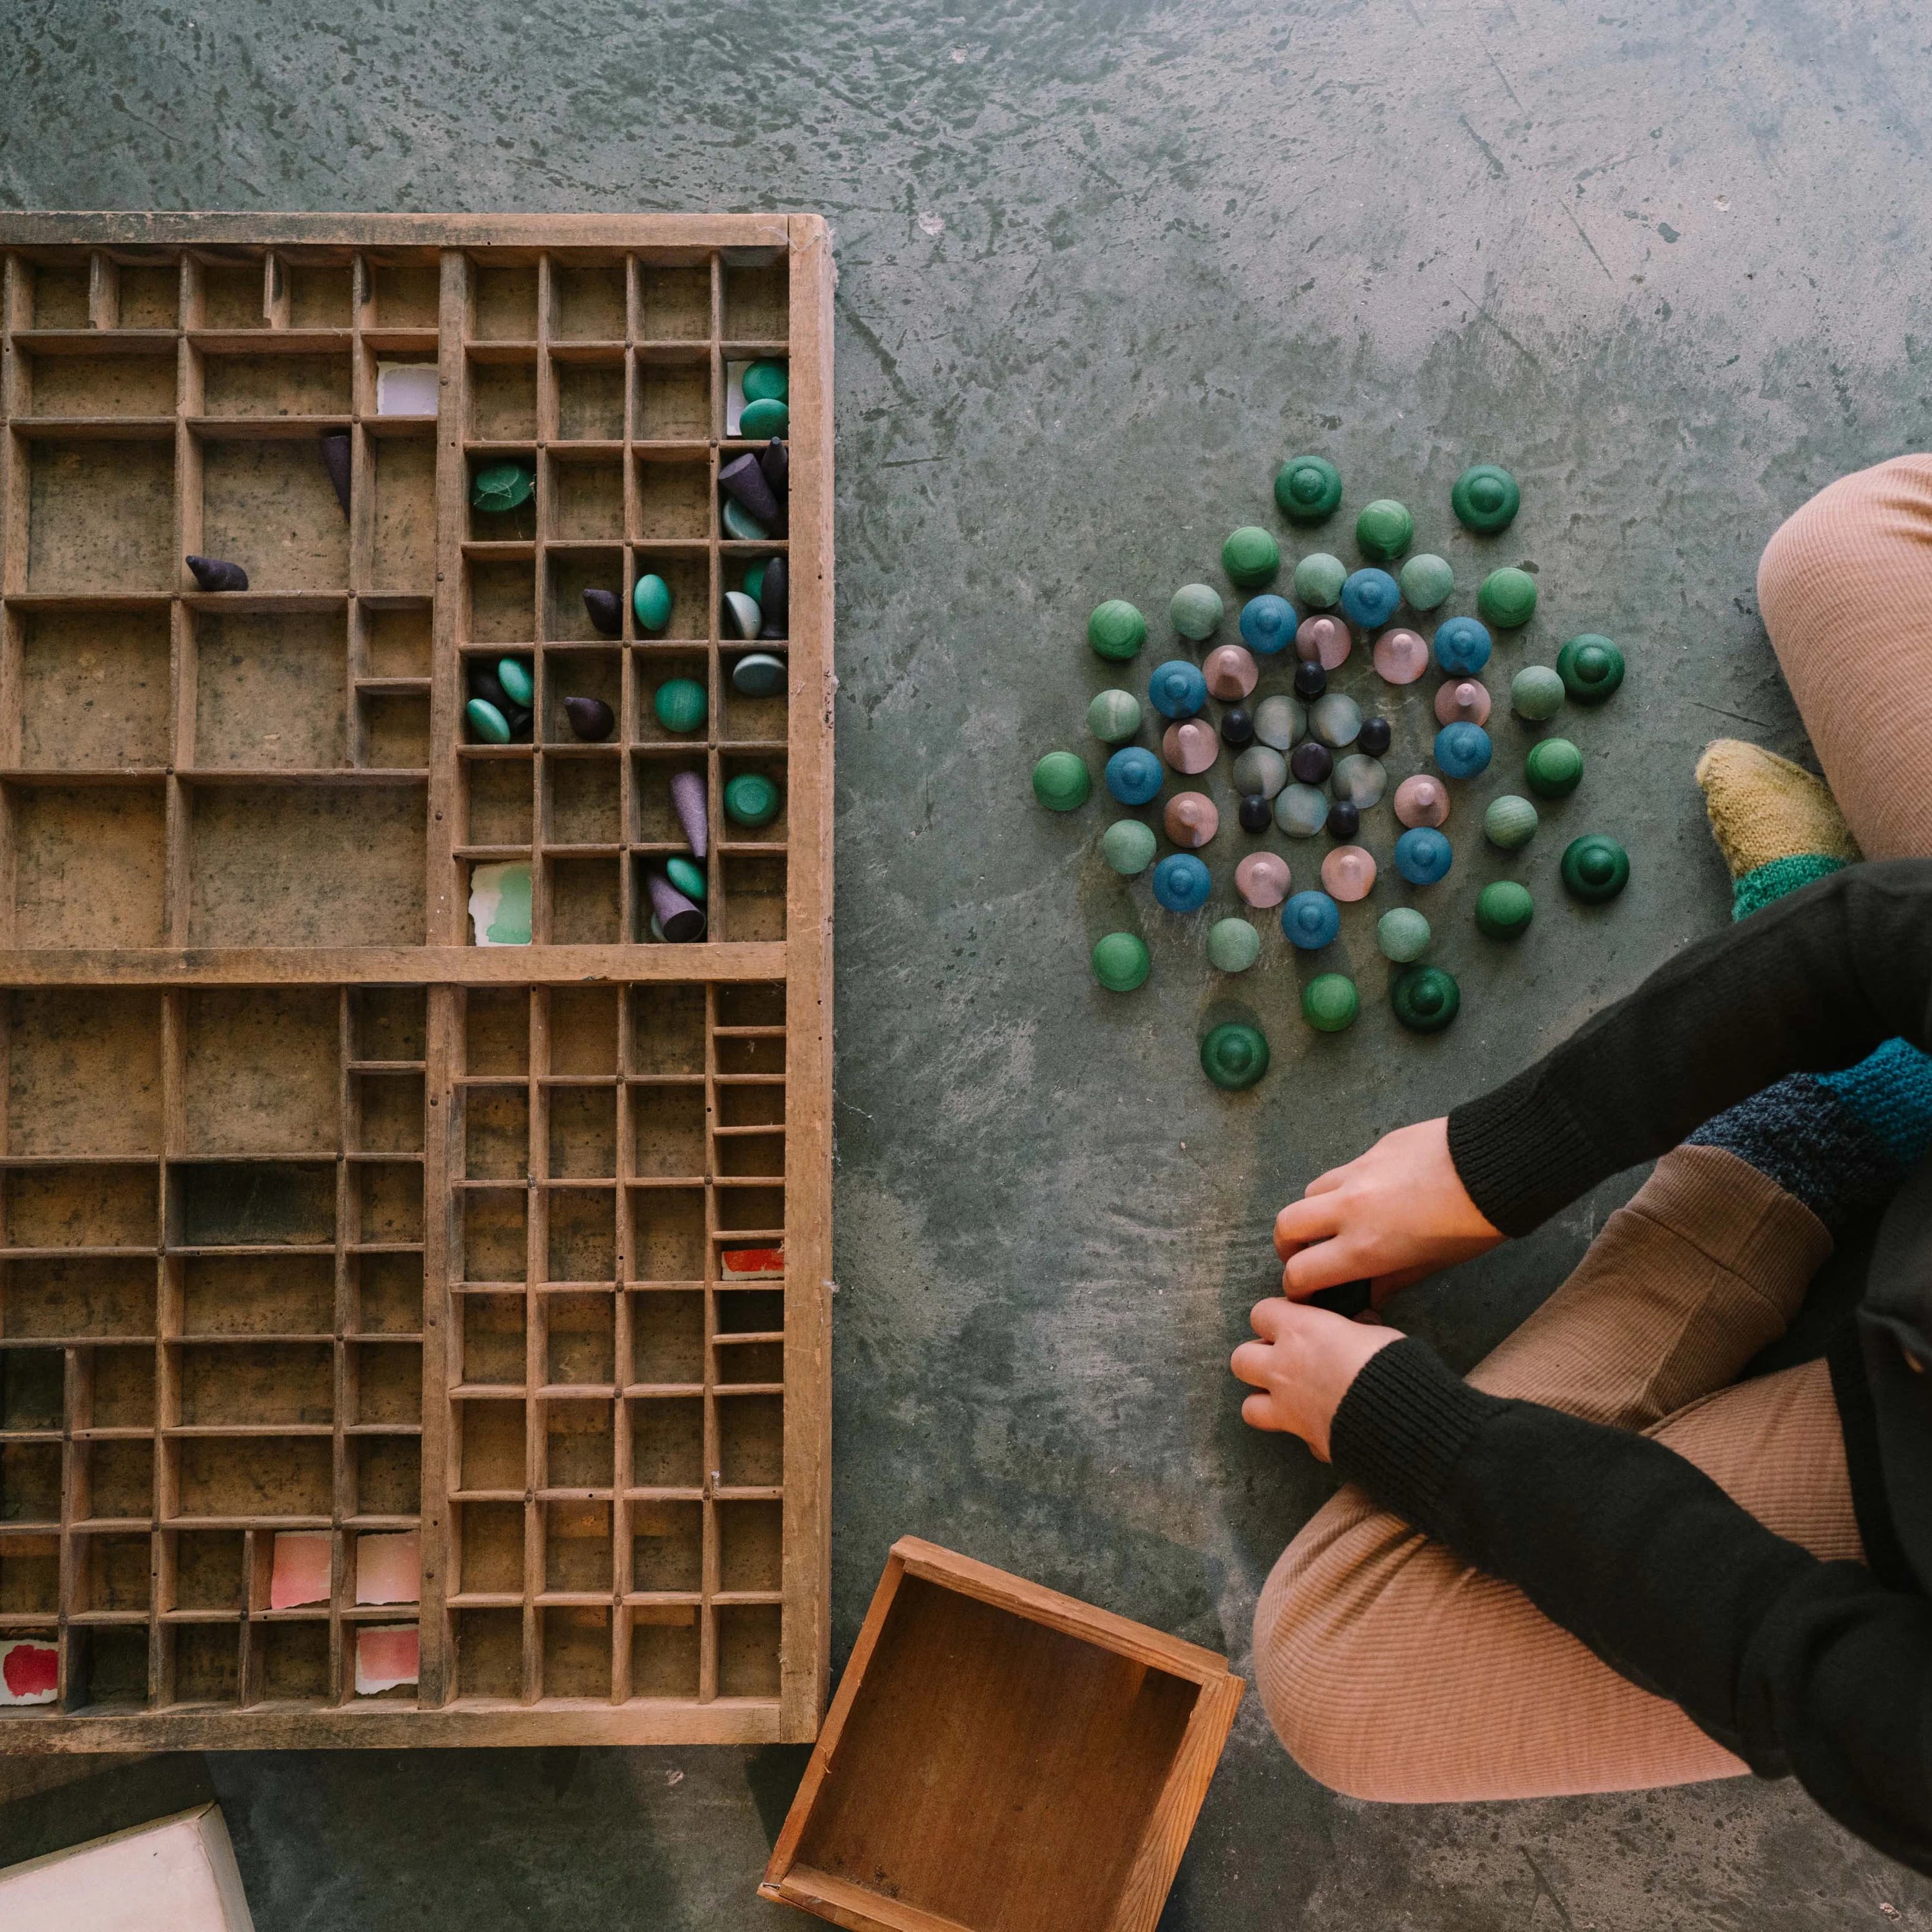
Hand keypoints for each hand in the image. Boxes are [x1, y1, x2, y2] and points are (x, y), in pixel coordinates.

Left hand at [1231, 1298, 1403, 1459]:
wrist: (1400, 1415)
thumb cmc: (1392, 1363)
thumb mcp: (1376, 1331)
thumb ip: (1355, 1327)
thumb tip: (1358, 1324)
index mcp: (1300, 1330)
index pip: (1261, 1313)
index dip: (1275, 1318)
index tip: (1293, 1323)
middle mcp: (1284, 1366)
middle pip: (1241, 1359)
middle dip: (1257, 1360)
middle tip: (1285, 1362)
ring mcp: (1287, 1406)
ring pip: (1248, 1406)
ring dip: (1264, 1402)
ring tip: (1289, 1398)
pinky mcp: (1304, 1438)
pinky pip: (1290, 1437)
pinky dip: (1300, 1434)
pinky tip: (1319, 1428)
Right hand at [1274, 1117, 1502, 1302]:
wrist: (1495, 1164)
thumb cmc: (1473, 1225)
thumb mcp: (1433, 1264)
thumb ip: (1391, 1280)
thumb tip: (1369, 1294)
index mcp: (1364, 1248)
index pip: (1301, 1272)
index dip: (1296, 1288)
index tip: (1305, 1292)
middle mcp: (1348, 1209)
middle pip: (1286, 1225)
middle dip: (1288, 1245)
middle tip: (1305, 1255)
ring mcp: (1357, 1173)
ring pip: (1309, 1192)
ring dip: (1313, 1212)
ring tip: (1335, 1222)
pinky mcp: (1372, 1148)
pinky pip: (1342, 1171)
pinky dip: (1341, 1188)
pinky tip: (1369, 1195)